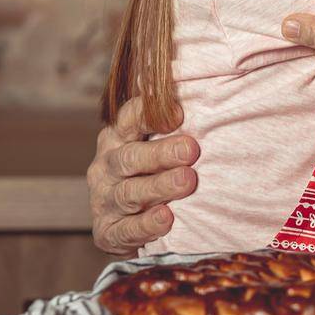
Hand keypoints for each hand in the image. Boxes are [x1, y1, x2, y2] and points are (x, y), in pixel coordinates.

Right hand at [86, 96, 199, 256]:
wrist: (135, 224)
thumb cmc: (158, 171)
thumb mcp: (161, 142)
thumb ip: (176, 121)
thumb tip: (211, 81)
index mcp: (118, 137)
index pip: (129, 119)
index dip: (150, 114)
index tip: (179, 112)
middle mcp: (105, 166)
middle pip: (130, 157)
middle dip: (161, 153)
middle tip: (192, 149)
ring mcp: (103, 200)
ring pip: (129, 192)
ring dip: (159, 187)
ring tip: (187, 181)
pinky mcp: (107, 232)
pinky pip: (125, 229)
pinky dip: (146, 225)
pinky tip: (167, 218)